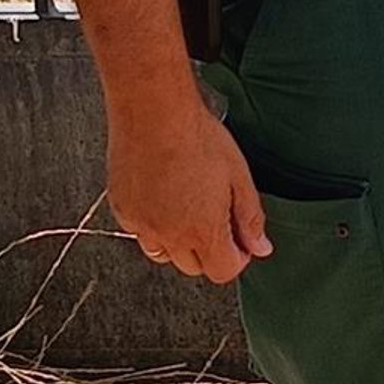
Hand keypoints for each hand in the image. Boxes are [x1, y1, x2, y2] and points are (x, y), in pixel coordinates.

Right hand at [108, 98, 271, 284]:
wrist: (153, 112)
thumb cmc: (197, 137)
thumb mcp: (238, 176)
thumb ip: (250, 218)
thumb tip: (261, 247)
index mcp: (203, 231)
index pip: (222, 271)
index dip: (236, 257)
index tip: (238, 239)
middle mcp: (169, 235)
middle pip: (194, 267)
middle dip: (209, 250)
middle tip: (215, 216)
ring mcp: (142, 225)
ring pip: (164, 253)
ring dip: (179, 241)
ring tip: (188, 205)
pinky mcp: (122, 210)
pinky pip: (141, 232)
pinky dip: (154, 224)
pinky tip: (164, 196)